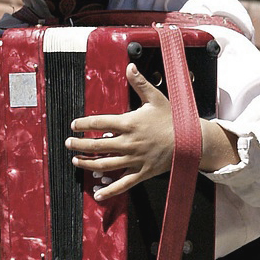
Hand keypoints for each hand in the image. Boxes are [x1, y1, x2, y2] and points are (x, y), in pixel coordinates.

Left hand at [65, 63, 177, 200]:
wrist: (191, 140)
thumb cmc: (173, 119)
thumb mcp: (156, 98)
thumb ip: (140, 83)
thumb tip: (129, 66)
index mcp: (130, 123)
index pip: (99, 123)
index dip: (83, 124)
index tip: (74, 125)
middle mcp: (129, 143)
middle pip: (97, 146)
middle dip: (79, 145)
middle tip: (68, 143)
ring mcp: (134, 159)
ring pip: (105, 164)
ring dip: (87, 163)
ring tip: (76, 160)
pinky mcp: (142, 172)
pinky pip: (123, 184)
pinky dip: (110, 190)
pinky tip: (98, 193)